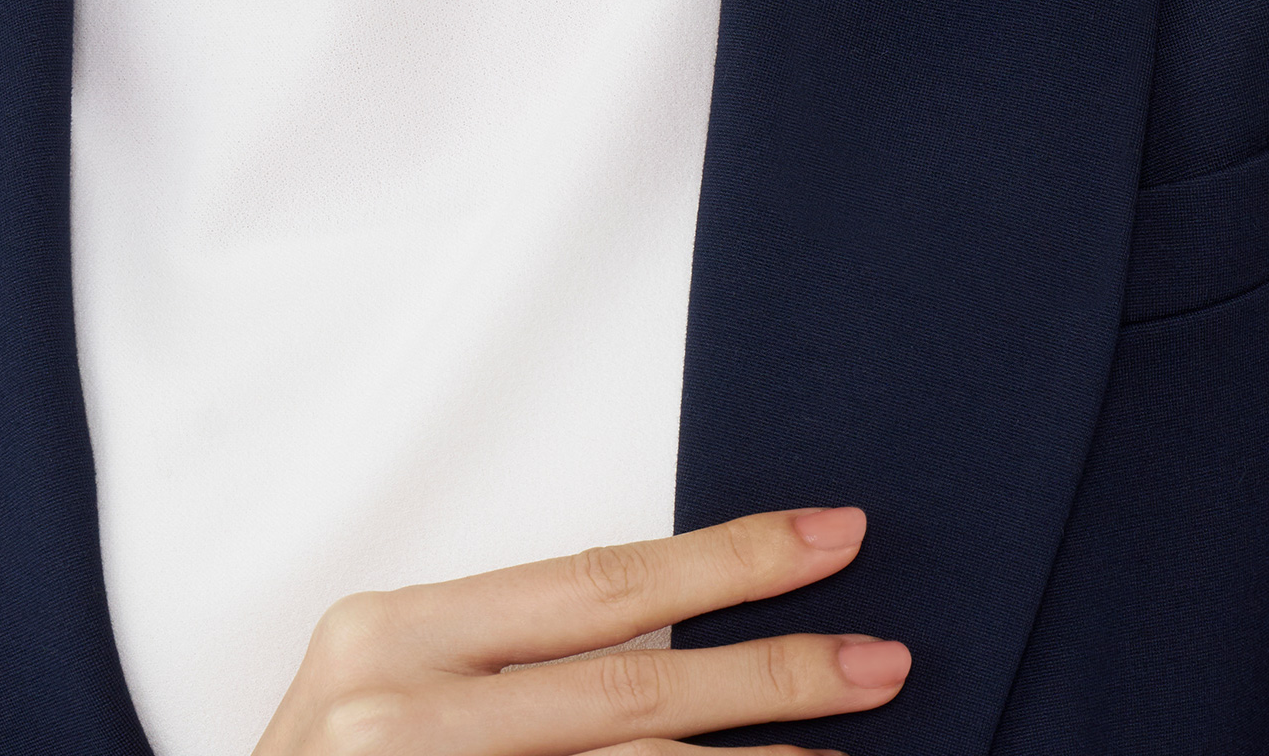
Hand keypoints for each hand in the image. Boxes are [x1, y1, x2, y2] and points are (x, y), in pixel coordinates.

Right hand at [251, 506, 909, 755]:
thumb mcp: (386, 691)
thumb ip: (504, 657)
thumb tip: (682, 639)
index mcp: (389, 634)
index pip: (596, 582)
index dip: (724, 560)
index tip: (824, 535)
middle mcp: (397, 713)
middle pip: (632, 685)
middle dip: (770, 667)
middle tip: (883, 655)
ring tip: (848, 754)